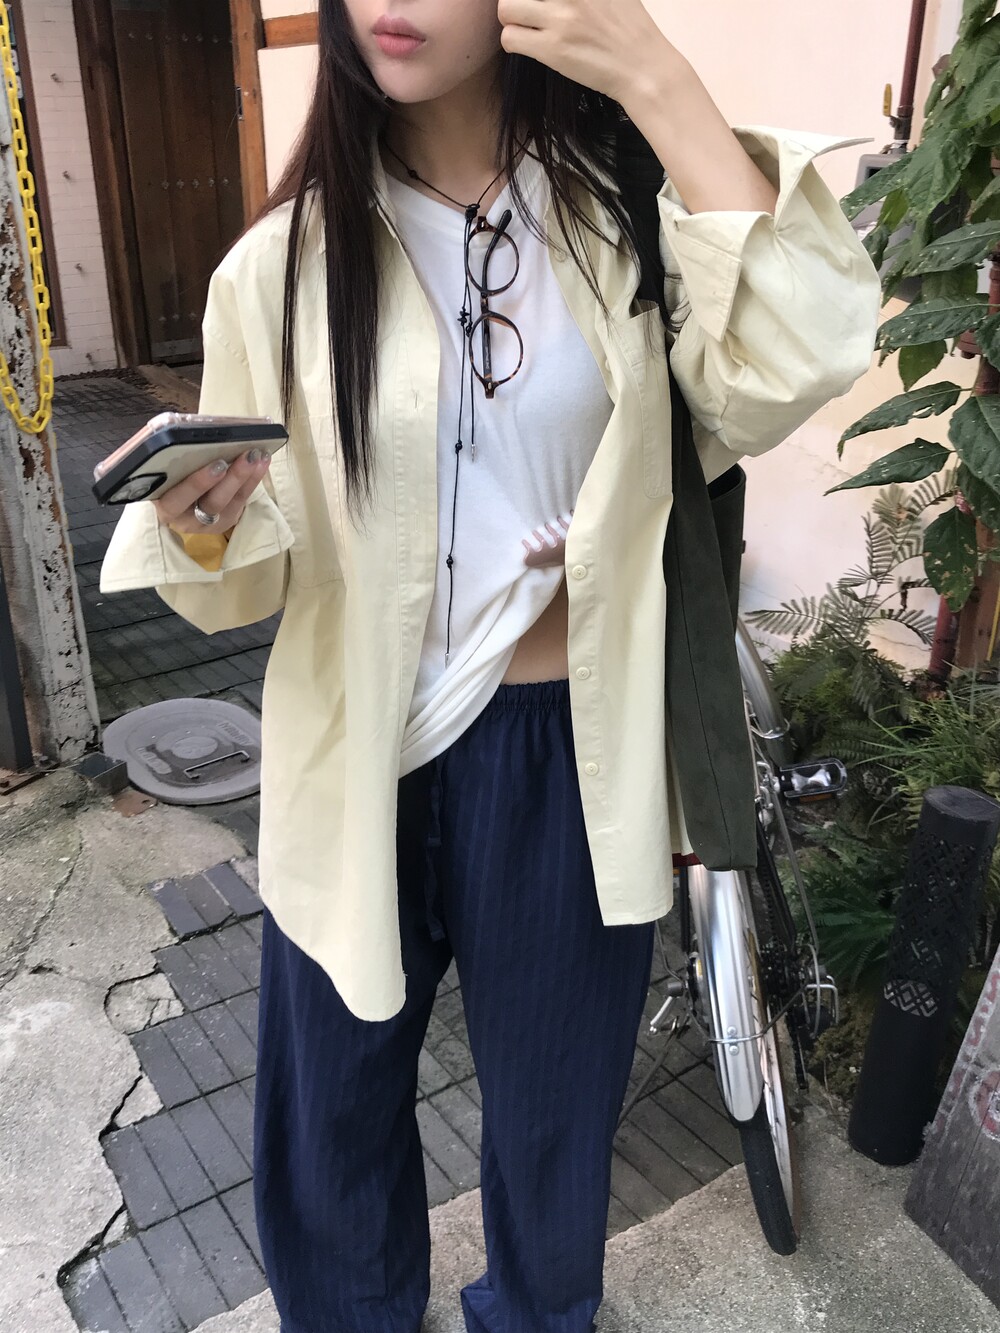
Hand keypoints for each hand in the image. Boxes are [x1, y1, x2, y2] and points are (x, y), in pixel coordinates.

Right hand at [153, 449, 271, 535]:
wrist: (174, 498)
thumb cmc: (165, 475)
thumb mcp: (160, 466)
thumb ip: (164, 452)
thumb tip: (177, 427)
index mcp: (163, 506)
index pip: (177, 500)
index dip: (197, 484)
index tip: (218, 465)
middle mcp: (185, 519)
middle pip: (212, 503)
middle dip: (232, 479)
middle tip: (247, 457)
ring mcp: (208, 522)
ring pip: (231, 503)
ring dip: (247, 477)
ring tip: (257, 455)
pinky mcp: (225, 520)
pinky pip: (242, 500)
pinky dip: (253, 479)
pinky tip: (262, 461)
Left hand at [497, 0, 670, 103]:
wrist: (644, 68)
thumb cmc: (631, 31)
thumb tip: (565, 0)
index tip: (538, 4)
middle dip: (517, 0)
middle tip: (527, 11)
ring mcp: (560, 18)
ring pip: (506, 8)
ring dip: (510, 19)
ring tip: (525, 27)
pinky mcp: (553, 49)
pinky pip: (510, 39)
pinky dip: (513, 43)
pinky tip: (528, 46)